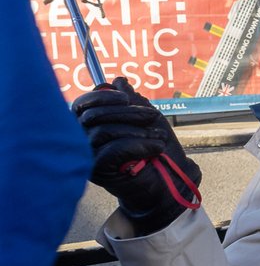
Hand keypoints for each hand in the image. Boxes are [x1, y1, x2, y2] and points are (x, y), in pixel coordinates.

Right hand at [72, 77, 201, 233]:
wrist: (171, 184)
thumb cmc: (159, 152)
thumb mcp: (147, 121)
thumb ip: (131, 102)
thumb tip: (118, 81)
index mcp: (91, 127)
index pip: (81, 106)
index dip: (101, 97)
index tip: (126, 98)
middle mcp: (83, 142)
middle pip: (92, 117)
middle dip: (126, 112)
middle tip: (153, 115)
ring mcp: (87, 158)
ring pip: (101, 132)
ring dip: (135, 130)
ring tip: (158, 136)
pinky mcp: (97, 172)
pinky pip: (111, 149)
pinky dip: (137, 144)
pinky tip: (155, 146)